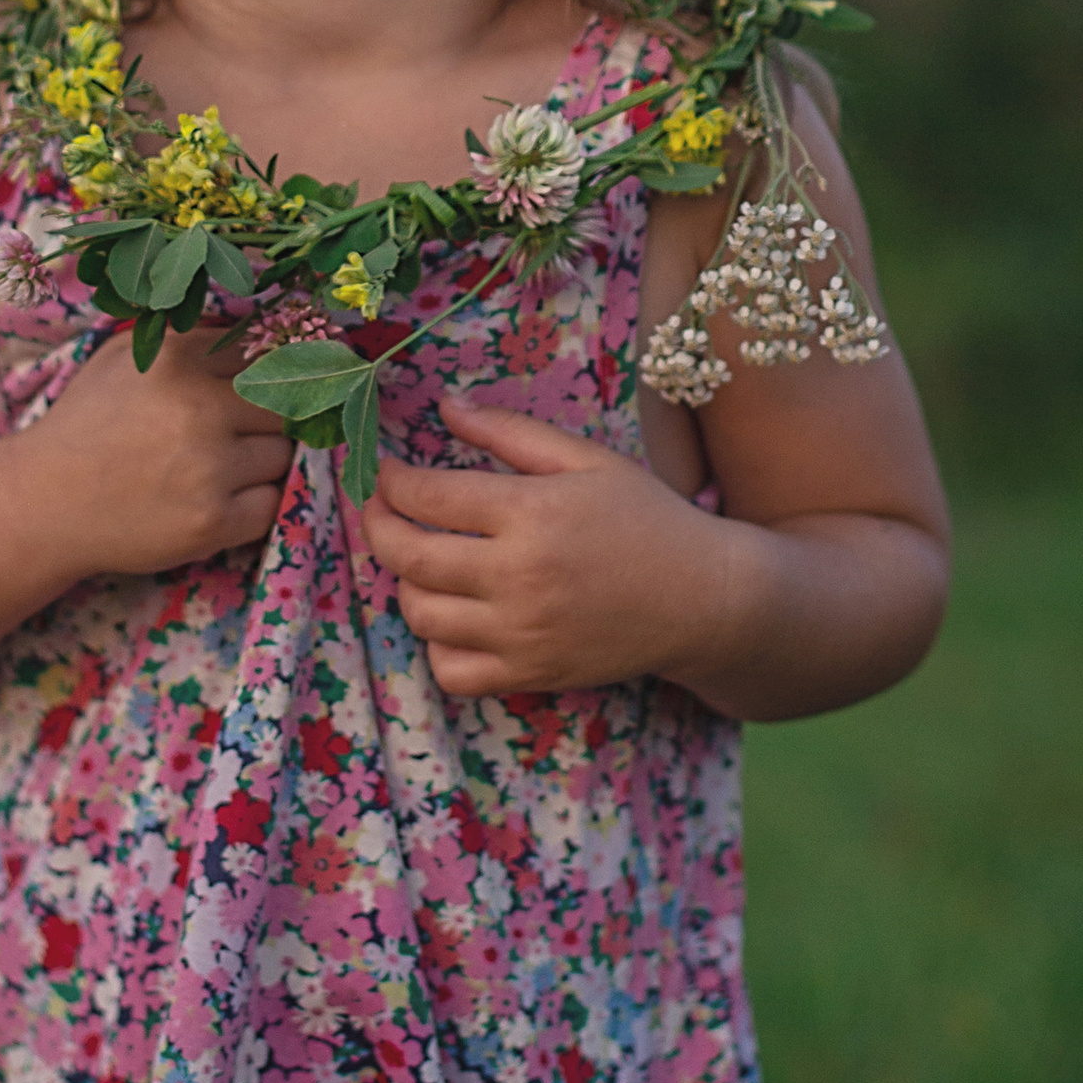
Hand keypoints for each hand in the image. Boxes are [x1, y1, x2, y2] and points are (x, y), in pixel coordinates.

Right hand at [28, 321, 293, 577]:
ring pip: (281, 456)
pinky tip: (220, 500)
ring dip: (261, 464)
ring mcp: (209, 468)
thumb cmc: (85, 425)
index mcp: (178, 360)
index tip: (252, 393)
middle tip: (240, 435)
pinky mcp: (211, 521)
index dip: (260, 376)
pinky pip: (270, 505)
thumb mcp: (121, 358)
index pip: (260, 356)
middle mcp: (199, 409)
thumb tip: (251, 333)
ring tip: (221, 469)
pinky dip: (254, 505)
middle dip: (266, 420)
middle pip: (281, 407)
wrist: (42, 502)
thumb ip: (183, 340)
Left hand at [362, 393, 735, 696]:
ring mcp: (522, 634)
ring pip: (420, 614)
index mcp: (532, 513)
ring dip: (407, 582)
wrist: (704, 599)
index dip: (391, 480)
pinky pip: (450, 671)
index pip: (427, 495)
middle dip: (377, 526)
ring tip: (423, 559)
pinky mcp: (530, 675)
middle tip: (379, 510)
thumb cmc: (646, 519)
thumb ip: (510, 431)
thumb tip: (445, 406)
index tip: (387, 471)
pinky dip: (438, 645)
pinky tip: (455, 615)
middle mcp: (519, 577)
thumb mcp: (585, 460)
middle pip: (408, 555)